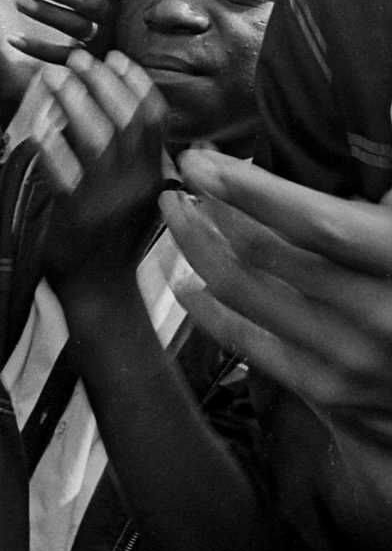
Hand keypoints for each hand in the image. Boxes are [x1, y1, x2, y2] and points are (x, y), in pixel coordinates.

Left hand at [11, 0, 133, 61]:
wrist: (124, 52)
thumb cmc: (116, 6)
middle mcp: (112, 18)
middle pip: (88, 4)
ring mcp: (99, 40)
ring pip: (73, 27)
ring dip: (46, 14)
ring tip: (20, 1)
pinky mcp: (84, 59)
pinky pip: (59, 56)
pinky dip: (36, 48)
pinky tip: (12, 38)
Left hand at [34, 50, 165, 282]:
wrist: (102, 290)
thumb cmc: (113, 236)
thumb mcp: (138, 194)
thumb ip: (139, 157)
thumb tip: (131, 108)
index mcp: (157, 174)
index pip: (156, 118)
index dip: (137, 83)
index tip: (116, 56)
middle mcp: (140, 183)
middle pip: (128, 120)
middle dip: (102, 82)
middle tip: (77, 58)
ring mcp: (111, 200)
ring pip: (98, 140)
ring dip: (74, 103)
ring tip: (52, 78)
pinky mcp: (80, 216)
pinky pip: (66, 176)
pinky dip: (53, 151)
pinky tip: (38, 131)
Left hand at [162, 150, 391, 437]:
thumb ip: (379, 216)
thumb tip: (332, 172)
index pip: (317, 222)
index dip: (252, 189)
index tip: (202, 160)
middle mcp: (376, 315)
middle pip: (263, 252)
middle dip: (209, 208)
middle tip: (182, 178)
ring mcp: (345, 358)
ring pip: (241, 292)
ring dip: (197, 248)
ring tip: (178, 216)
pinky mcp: (324, 390)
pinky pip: (245, 340)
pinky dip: (208, 308)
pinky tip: (187, 283)